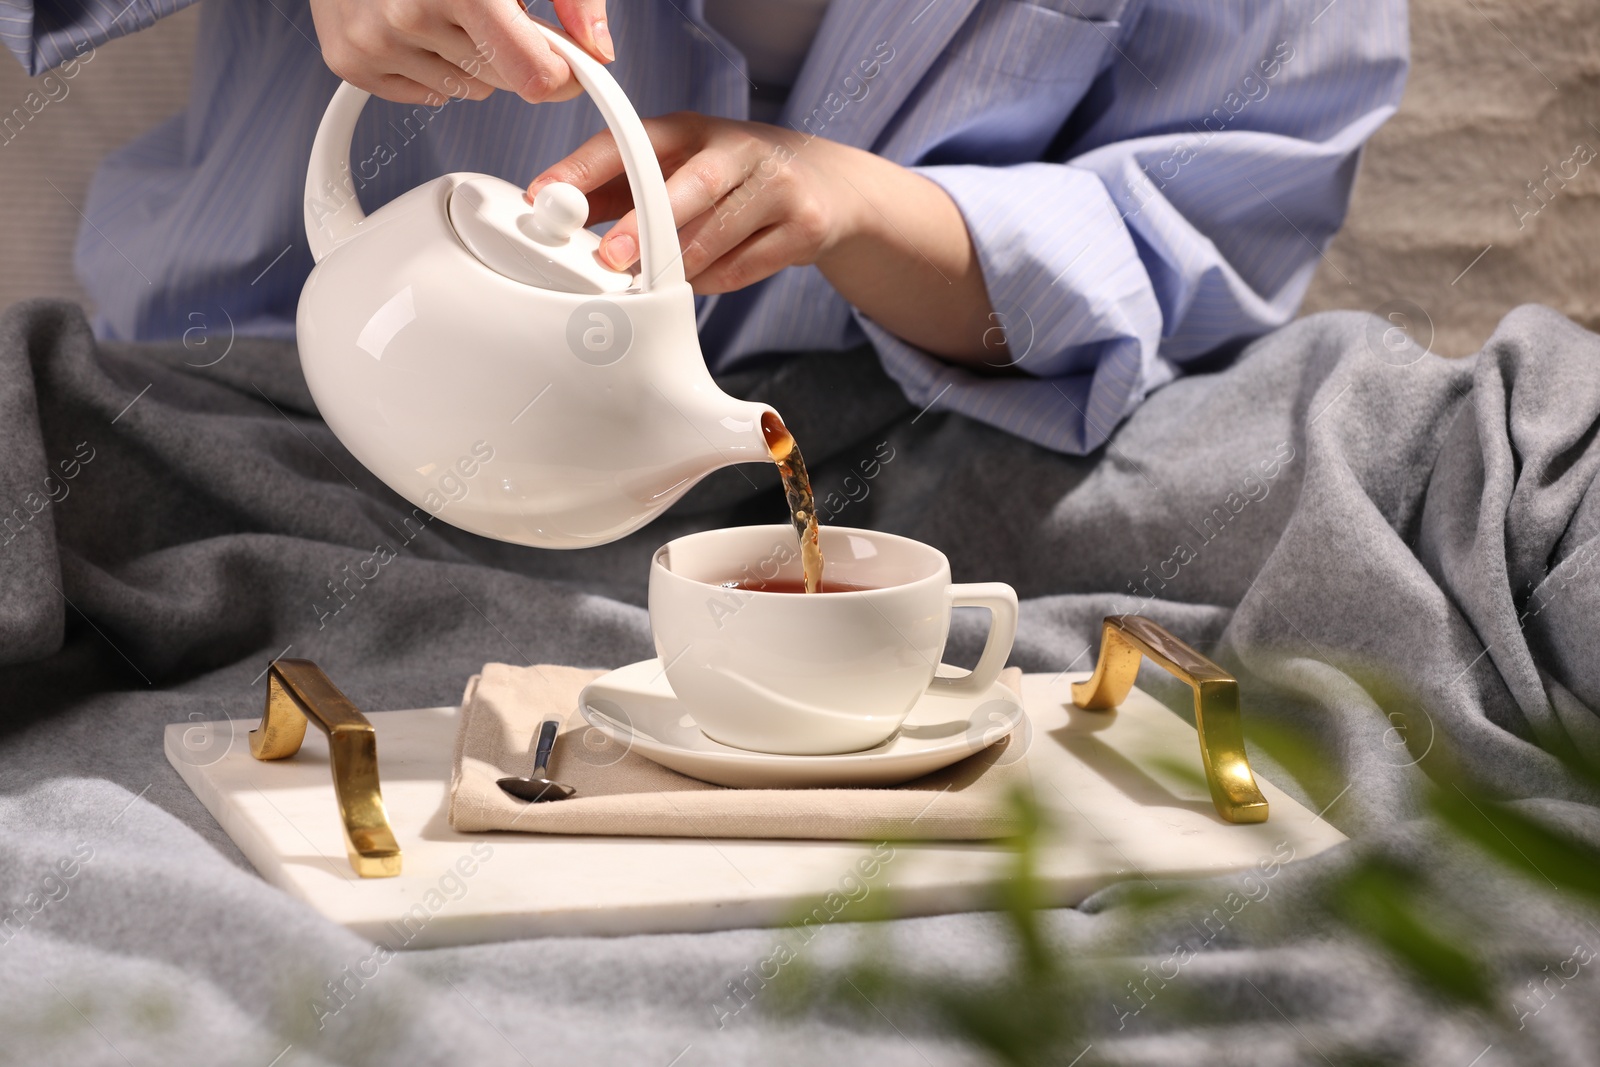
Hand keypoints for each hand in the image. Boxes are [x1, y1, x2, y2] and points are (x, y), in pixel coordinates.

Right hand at [308, 0, 613, 105]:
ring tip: (446, 4)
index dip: (562, 71)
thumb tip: (598, 46)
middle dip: (512, 50)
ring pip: (466, 90)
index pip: (536, 75)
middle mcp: (410, 13)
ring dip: (469, 56)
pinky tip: (416, 21)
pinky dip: (430, 65)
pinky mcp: (349, 59)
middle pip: (505, 82)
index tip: (566, 58)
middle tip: (490, 5)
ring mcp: (373, 40)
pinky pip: (425, 94)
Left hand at [527, 112, 1006, 362]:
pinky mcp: (805, 226)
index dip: (586, 167)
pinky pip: (747, 267)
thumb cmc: (734, 181)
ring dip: (680, 266)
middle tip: (609, 257)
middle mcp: (737, 149)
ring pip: (718, 235)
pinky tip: (702, 281)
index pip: (634, 140)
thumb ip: (622, 191)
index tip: (548, 194)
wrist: (828, 187)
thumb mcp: (680, 169)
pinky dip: (716, 281)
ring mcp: (776, 186)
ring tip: (655, 283)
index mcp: (693, 130)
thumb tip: (559, 217)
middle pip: (689, 185)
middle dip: (645, 224)